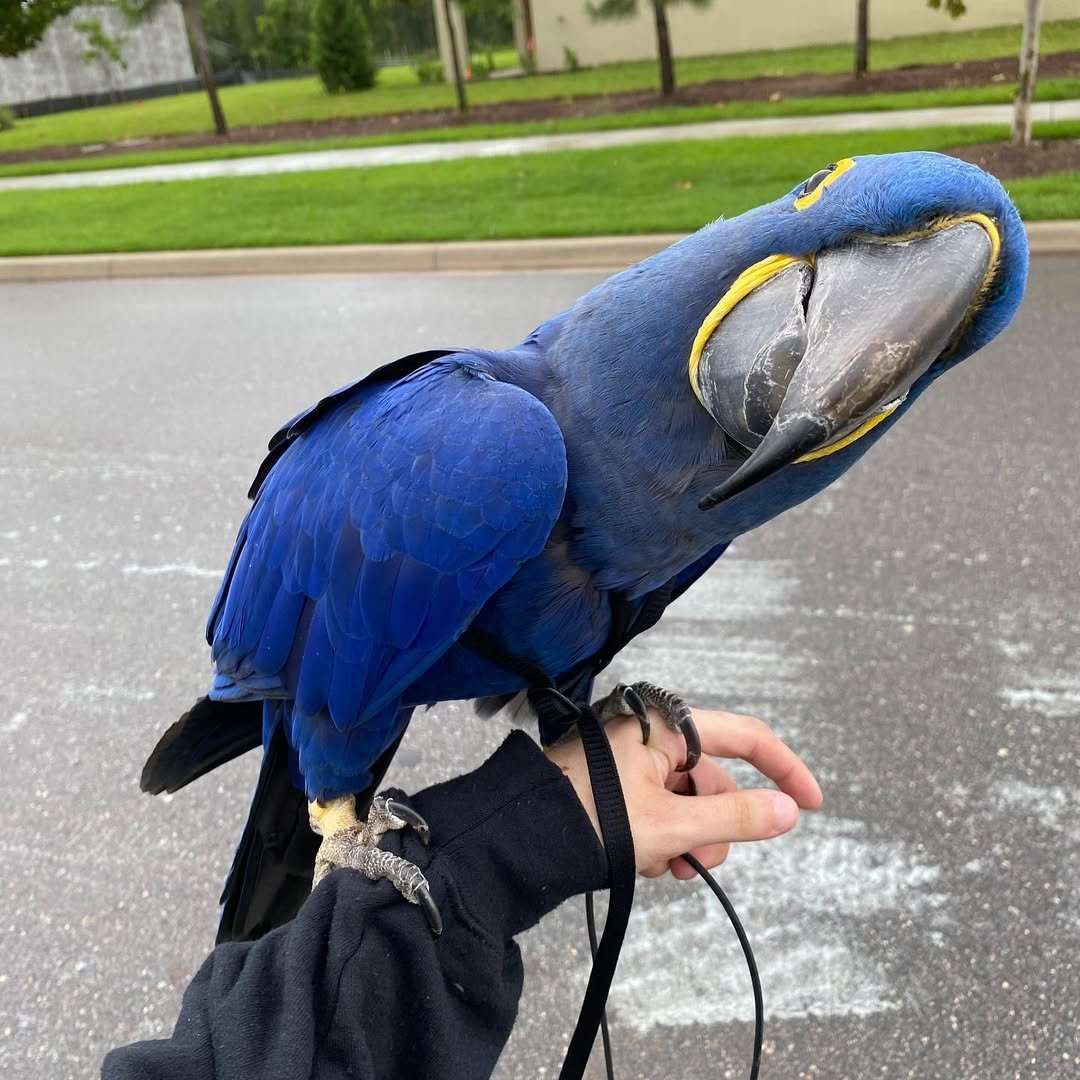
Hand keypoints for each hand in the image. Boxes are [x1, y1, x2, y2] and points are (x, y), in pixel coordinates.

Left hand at [545, 707, 821, 878]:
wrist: (516, 838)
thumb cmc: (587, 818)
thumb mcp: (671, 824)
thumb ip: (734, 817)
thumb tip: (787, 811)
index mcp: (666, 725)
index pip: (745, 736)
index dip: (784, 768)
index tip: (811, 804)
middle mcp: (652, 735)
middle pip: (714, 780)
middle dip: (714, 826)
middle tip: (696, 861)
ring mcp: (632, 761)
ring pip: (687, 803)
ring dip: (687, 840)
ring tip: (659, 866)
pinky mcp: (615, 785)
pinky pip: (659, 811)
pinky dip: (662, 840)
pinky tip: (643, 864)